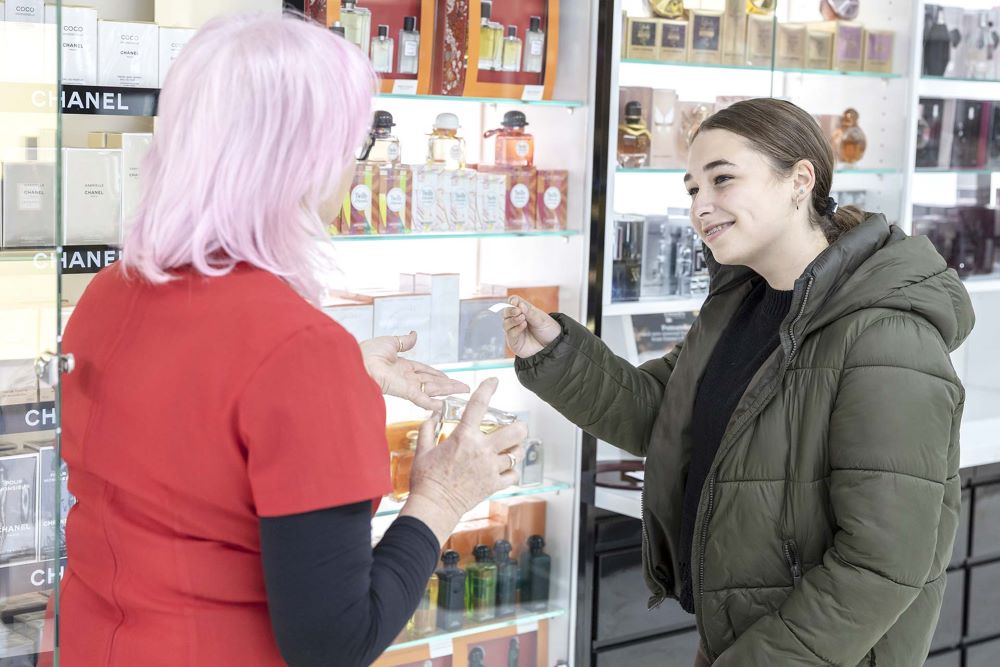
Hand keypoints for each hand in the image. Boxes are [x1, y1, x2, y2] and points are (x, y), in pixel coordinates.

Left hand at [360, 332, 469, 410]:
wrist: (355, 361)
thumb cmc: (366, 352)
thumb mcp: (390, 342)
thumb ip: (405, 341)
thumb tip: (415, 335)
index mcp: (402, 366)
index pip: (424, 371)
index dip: (438, 374)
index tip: (449, 377)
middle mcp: (406, 377)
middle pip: (432, 381)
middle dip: (448, 384)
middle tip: (463, 387)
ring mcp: (406, 385)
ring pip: (431, 389)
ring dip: (447, 391)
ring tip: (462, 392)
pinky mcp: (403, 391)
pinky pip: (421, 397)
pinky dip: (431, 402)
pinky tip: (443, 405)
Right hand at [401, 378, 526, 544]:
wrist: (433, 506)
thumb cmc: (426, 479)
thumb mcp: (423, 450)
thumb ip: (428, 429)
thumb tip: (432, 416)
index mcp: (464, 437)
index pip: (478, 405)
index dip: (488, 388)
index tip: (494, 381)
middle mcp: (481, 450)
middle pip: (516, 431)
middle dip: (519, 427)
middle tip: (516, 428)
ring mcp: (490, 468)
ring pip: (516, 453)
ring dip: (515, 450)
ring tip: (510, 449)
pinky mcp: (494, 485)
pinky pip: (513, 475)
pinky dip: (512, 471)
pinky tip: (505, 469)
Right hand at [502, 296, 561, 358]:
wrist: (554, 347)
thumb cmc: (549, 331)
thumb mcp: (542, 320)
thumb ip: (530, 313)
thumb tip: (520, 305)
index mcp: (524, 311)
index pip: (514, 302)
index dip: (512, 301)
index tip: (514, 302)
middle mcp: (517, 320)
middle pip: (506, 312)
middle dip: (510, 310)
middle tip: (518, 311)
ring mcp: (514, 331)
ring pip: (505, 323)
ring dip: (513, 320)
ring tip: (523, 318)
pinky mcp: (514, 342)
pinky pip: (510, 334)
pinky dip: (515, 328)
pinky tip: (523, 325)